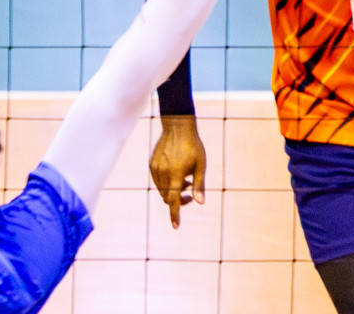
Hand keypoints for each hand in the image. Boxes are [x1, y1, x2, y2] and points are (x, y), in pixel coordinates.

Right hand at [150, 114, 206, 228]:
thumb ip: (199, 185)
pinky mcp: (152, 164)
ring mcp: (156, 169)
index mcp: (176, 175)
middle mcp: (163, 173)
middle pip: (168, 197)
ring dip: (172, 191)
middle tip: (190, 193)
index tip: (176, 226)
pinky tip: (177, 174)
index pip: (173, 201)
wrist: (178, 127)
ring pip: (162, 190)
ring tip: (186, 181)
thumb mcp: (201, 165)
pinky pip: (158, 180)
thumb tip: (200, 203)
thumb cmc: (193, 146)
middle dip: (178, 200)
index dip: (175, 214)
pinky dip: (166, 183)